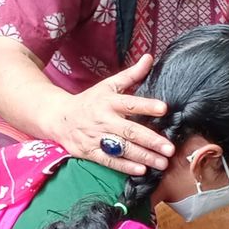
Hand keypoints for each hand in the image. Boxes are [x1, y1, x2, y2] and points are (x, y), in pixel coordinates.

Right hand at [47, 54, 174, 175]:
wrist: (59, 117)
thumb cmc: (90, 101)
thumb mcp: (108, 85)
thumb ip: (131, 75)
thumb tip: (149, 57)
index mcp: (109, 101)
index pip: (130, 103)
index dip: (146, 105)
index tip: (164, 109)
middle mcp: (104, 120)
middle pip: (130, 131)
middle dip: (151, 140)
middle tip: (170, 148)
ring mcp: (96, 137)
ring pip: (122, 149)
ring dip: (143, 157)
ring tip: (162, 163)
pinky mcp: (90, 152)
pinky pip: (109, 161)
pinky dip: (125, 167)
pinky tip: (141, 171)